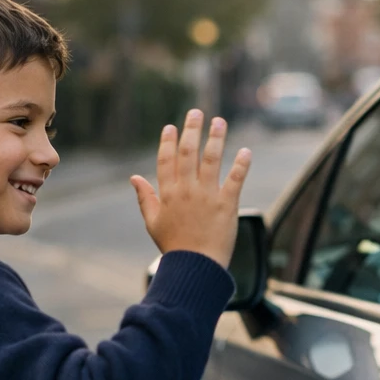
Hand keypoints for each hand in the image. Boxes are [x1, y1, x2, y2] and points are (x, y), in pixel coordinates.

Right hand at [130, 110, 251, 267]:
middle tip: (197, 112)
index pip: (166, 160)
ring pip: (211, 160)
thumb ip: (145, 198)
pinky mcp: (227, 205)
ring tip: (220, 122)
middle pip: (188, 153)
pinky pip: (235, 179)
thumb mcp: (153, 223)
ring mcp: (207, 196)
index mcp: (168, 194)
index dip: (168, 141)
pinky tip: (245, 151)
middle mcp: (187, 190)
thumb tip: (134, 178)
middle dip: (192, 130)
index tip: (171, 126)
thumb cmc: (174, 246)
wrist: (195, 267)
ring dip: (216, 138)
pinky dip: (241, 164)